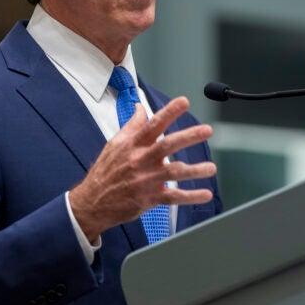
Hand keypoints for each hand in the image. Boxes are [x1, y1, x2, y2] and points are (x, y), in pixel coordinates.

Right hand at [69, 97, 215, 241]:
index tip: (184, 102)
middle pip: (167, 145)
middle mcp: (141, 160)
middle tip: (206, 130)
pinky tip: (205, 194)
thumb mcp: (115, 144)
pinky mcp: (150, 198)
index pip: (153, 124)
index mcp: (133, 145)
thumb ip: (132, 125)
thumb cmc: (106, 171)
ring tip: (211, 168)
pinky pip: (173, 197)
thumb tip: (140, 107)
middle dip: (188, 137)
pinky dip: (191, 196)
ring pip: (174, 173)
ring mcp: (146, 180)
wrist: (93, 202)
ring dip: (195, 170)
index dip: (169, 112)